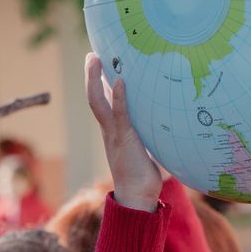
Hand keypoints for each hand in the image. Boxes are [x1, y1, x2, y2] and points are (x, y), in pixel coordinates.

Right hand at [85, 53, 160, 210]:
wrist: (137, 197)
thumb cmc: (143, 176)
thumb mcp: (145, 148)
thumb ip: (146, 134)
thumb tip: (159, 123)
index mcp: (113, 131)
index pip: (102, 102)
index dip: (99, 83)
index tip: (98, 64)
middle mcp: (109, 130)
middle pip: (93, 98)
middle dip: (91, 76)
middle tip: (91, 54)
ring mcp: (115, 134)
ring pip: (98, 102)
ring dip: (95, 79)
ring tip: (95, 59)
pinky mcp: (125, 140)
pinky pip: (120, 115)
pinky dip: (119, 97)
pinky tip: (120, 81)